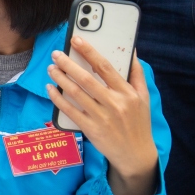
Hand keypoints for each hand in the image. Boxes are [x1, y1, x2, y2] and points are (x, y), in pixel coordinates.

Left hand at [48, 37, 158, 194]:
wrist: (136, 155)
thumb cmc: (138, 122)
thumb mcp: (144, 97)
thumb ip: (137, 73)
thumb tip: (131, 50)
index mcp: (127, 93)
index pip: (105, 67)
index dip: (89, 52)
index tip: (76, 40)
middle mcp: (114, 104)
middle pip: (87, 79)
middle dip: (68, 63)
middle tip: (56, 54)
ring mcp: (102, 117)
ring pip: (76, 93)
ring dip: (60, 78)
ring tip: (51, 68)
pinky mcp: (91, 129)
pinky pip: (70, 111)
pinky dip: (58, 98)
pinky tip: (50, 89)